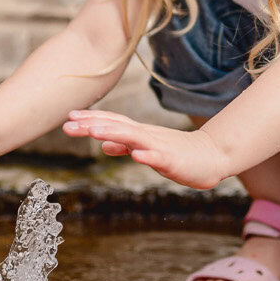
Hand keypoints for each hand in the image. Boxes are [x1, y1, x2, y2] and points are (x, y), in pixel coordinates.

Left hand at [64, 110, 231, 190]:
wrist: (211, 156)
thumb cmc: (178, 152)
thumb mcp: (147, 148)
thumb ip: (125, 146)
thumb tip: (103, 146)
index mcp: (139, 133)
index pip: (111, 123)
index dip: (90, 119)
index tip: (68, 118)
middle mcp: (146, 136)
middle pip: (116, 126)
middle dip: (92, 124)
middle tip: (68, 124)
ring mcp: (160, 147)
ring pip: (135, 138)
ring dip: (114, 133)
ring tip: (94, 132)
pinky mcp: (173, 161)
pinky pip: (159, 158)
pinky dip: (147, 156)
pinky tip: (136, 156)